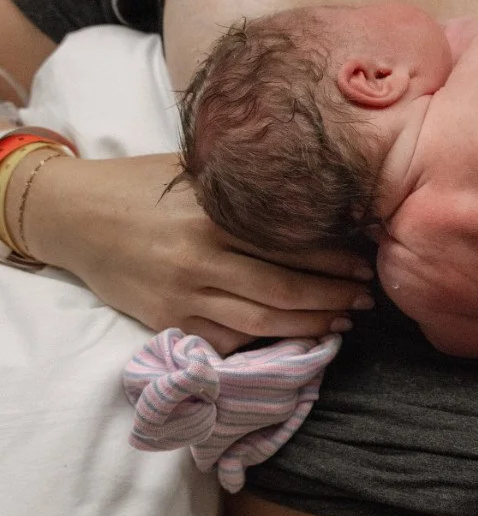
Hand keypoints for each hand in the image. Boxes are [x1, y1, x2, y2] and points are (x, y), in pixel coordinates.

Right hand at [20, 153, 373, 353]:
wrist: (72, 216)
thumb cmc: (138, 186)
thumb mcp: (191, 173)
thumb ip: (241, 190)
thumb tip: (310, 199)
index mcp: (212, 214)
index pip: (289, 242)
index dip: (334, 258)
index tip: (365, 262)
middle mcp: (200, 258)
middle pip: (285, 288)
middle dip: (333, 297)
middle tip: (366, 299)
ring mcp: (184, 295)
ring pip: (263, 321)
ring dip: (310, 326)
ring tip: (342, 321)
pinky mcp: (169, 322)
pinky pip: (228, 339)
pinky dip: (266, 342)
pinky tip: (294, 339)